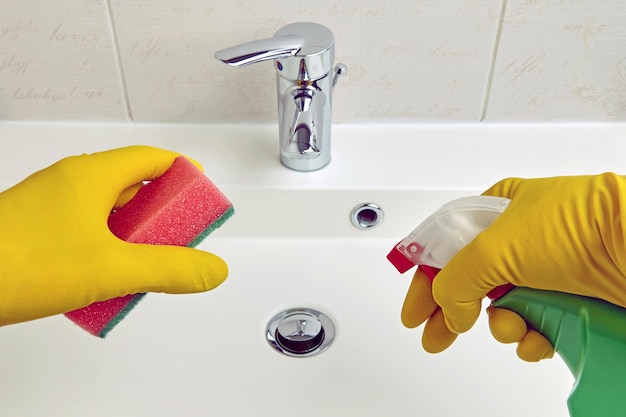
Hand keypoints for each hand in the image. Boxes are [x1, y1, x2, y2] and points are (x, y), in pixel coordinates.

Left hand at [0, 146, 227, 325]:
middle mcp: (70, 182)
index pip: (151, 158)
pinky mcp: (33, 229)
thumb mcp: (112, 268)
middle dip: (161, 212)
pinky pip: (84, 229)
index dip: (182, 172)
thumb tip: (213, 270)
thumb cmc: (25, 262)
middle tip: (179, 238)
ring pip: (106, 211)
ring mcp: (48, 205)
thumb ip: (169, 270)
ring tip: (146, 266)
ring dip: (133, 234)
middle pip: (131, 185)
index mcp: (92, 175)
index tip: (201, 194)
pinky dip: (106, 247)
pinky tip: (106, 280)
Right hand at [401, 173, 625, 360]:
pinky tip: (536, 338)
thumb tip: (451, 311)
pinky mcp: (567, 297)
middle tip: (435, 336)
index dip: (425, 279)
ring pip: (503, 310)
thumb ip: (456, 281)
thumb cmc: (577, 225)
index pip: (446, 248)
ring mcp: (544, 270)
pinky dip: (531, 338)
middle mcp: (519, 239)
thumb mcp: (494, 246)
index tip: (414, 309)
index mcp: (496, 211)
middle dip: (454, 313)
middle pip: (471, 283)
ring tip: (512, 327)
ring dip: (502, 326)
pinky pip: (535, 326)